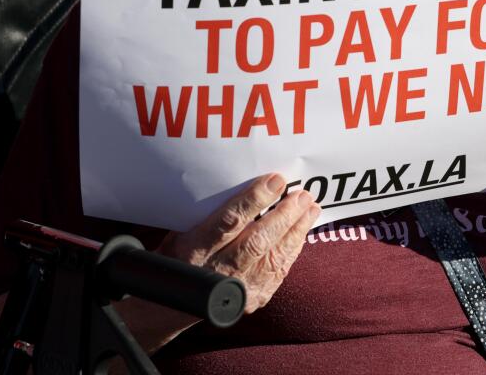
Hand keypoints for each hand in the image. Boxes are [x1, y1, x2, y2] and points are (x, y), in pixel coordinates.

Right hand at [159, 173, 318, 312]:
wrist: (174, 304)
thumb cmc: (179, 256)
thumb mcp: (180, 232)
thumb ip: (207, 213)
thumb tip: (241, 180)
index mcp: (194, 249)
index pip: (229, 222)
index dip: (254, 201)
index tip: (276, 181)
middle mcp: (217, 271)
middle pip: (257, 241)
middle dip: (283, 216)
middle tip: (302, 195)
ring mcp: (236, 290)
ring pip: (273, 258)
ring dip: (295, 230)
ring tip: (310, 208)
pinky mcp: (251, 300)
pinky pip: (277, 272)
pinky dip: (291, 249)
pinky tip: (301, 231)